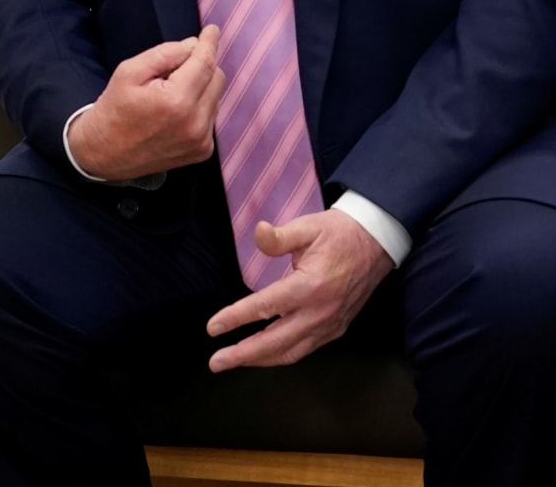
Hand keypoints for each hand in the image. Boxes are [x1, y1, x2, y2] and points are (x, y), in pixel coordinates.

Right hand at [67, 26, 224, 180]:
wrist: (105, 153)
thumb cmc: (114, 109)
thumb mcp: (128, 72)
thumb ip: (163, 54)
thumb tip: (192, 46)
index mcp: (176, 100)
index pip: (204, 63)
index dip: (209, 43)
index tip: (212, 30)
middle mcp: (195, 122)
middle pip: (216, 78)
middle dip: (201, 65)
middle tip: (174, 67)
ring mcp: (201, 139)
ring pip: (215, 97)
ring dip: (199, 87)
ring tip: (169, 93)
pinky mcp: (202, 150)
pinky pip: (210, 116)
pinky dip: (198, 107)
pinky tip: (174, 112)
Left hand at [206, 210, 393, 370]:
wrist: (377, 243)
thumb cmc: (338, 234)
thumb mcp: (307, 228)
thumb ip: (279, 237)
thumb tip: (258, 233)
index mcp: (310, 287)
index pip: (265, 308)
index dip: (235, 318)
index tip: (212, 328)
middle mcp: (320, 312)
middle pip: (276, 342)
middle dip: (244, 354)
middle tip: (216, 362)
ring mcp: (330, 324)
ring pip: (291, 352)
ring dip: (261, 360)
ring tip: (234, 361)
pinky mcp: (336, 329)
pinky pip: (305, 349)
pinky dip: (282, 355)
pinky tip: (264, 354)